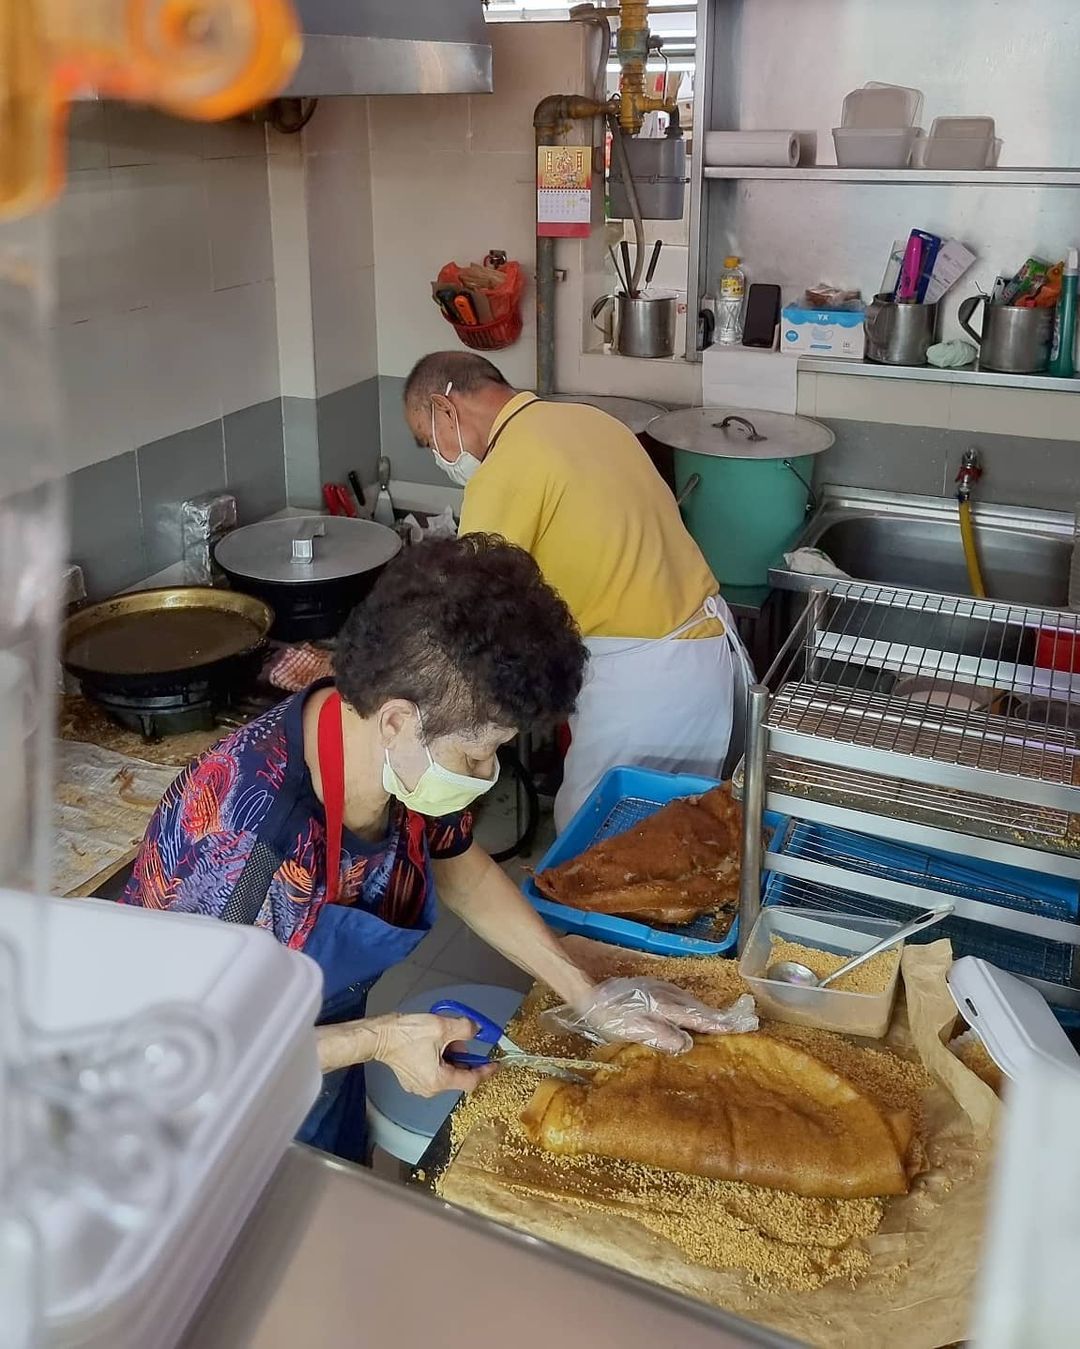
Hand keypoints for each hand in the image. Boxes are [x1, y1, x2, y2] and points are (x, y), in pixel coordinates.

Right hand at [371, 1013, 495, 1096]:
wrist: (380, 1036)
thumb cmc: (407, 1034)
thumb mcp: (442, 1027)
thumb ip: (465, 1029)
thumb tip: (478, 1030)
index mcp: (439, 1081)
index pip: (471, 1080)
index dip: (485, 1070)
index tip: (495, 1063)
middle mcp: (430, 1089)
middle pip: (458, 1075)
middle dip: (463, 1057)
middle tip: (459, 1038)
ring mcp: (419, 1086)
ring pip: (446, 1073)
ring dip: (451, 1056)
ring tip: (443, 1037)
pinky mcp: (412, 1080)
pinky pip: (434, 1071)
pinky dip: (440, 1059)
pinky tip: (433, 1044)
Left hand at [567, 979, 758, 1055]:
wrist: (589, 992)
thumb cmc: (611, 1015)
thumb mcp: (634, 1029)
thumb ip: (662, 1036)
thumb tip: (688, 1044)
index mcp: (667, 1006)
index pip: (699, 1017)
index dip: (719, 1023)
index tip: (742, 1026)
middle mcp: (668, 995)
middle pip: (699, 1007)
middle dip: (720, 1016)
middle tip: (742, 1023)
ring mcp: (661, 989)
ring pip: (691, 1002)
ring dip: (707, 1012)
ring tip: (723, 1022)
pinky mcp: (653, 989)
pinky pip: (682, 999)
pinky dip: (693, 1007)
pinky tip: (693, 1014)